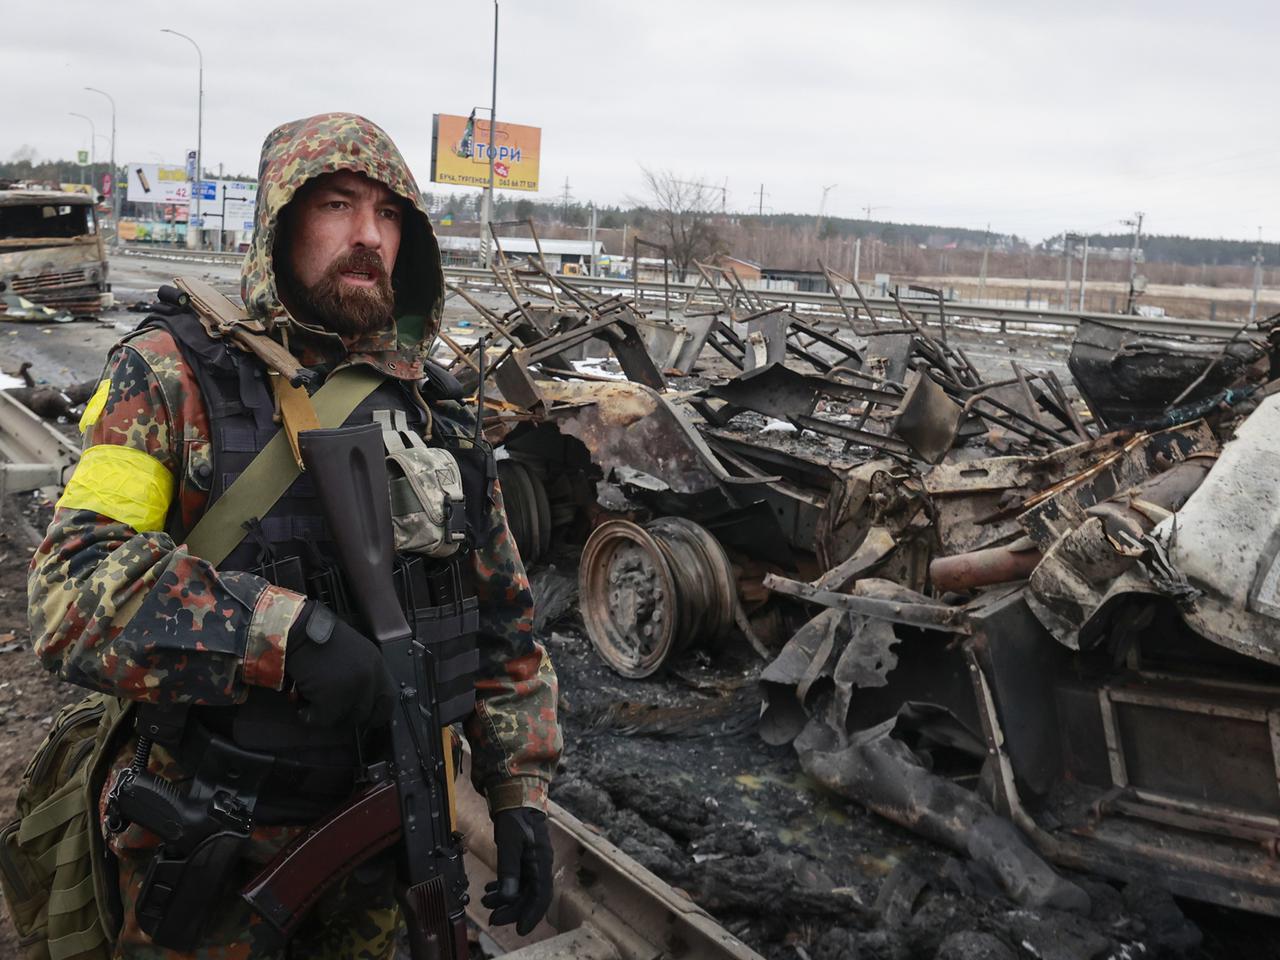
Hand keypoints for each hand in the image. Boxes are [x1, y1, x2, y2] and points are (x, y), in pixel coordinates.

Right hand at [285, 601, 396, 726]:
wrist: (296, 630)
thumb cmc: (318, 639)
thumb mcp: (352, 652)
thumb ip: (360, 673)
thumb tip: (356, 701)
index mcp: (376, 663)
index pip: (389, 697)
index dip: (379, 712)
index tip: (369, 719)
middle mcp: (369, 676)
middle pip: (366, 712)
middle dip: (349, 716)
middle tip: (331, 711)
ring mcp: (352, 688)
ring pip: (345, 718)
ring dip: (328, 715)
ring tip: (313, 703)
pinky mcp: (331, 698)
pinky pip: (322, 719)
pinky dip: (309, 716)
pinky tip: (302, 705)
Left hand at [482, 807, 552, 934]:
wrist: (515, 797)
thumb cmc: (515, 818)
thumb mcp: (510, 843)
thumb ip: (509, 870)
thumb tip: (508, 897)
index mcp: (541, 862)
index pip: (541, 895)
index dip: (531, 914)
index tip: (520, 929)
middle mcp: (539, 865)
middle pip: (529, 895)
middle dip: (511, 909)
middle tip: (493, 918)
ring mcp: (531, 862)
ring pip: (520, 889)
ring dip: (504, 899)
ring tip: (485, 902)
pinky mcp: (523, 859)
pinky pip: (515, 879)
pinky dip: (503, 887)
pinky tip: (488, 889)